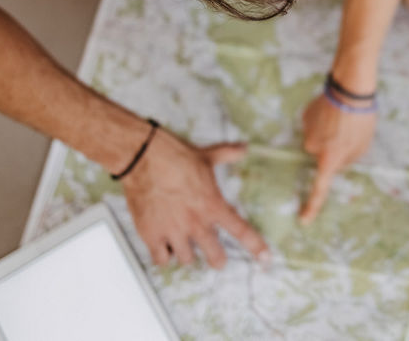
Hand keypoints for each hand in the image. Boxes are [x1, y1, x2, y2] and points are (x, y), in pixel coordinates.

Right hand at [121, 128, 268, 268]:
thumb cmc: (175, 156)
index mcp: (213, 205)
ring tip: (183, 243)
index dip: (255, 246)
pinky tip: (163, 245)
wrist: (144, 157)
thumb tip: (243, 147)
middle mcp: (196, 222)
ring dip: (187, 254)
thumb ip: (227, 154)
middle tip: (214, 256)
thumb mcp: (207, 156)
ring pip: (187, 260)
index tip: (265, 259)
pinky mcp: (152, 235)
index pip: (240, 231)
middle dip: (216, 259)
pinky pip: (161, 260)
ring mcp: (174, 231)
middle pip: (215, 257)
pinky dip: (163, 256)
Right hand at [299, 92, 375, 223]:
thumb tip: (337, 163)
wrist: (349, 90)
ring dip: (328, 133)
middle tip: (348, 134)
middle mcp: (312, 148)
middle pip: (321, 156)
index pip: (319, 189)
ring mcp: (306, 131)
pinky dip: (323, 121)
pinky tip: (334, 111)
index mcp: (329, 160)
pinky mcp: (304, 116)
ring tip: (343, 119)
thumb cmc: (360, 121)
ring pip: (317, 139)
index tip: (303, 220)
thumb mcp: (362, 147)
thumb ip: (348, 160)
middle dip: (331, 150)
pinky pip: (313, 125)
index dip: (312, 206)